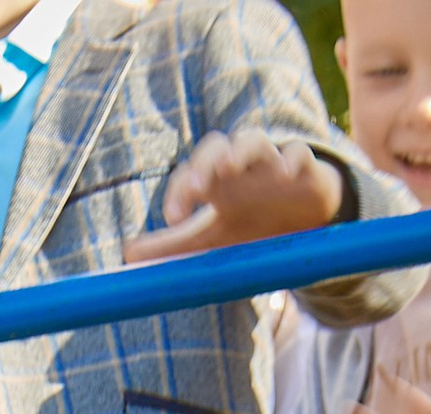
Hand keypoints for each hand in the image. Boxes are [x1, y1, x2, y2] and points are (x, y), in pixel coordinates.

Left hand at [123, 127, 341, 262]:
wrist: (303, 221)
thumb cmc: (250, 225)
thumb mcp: (210, 240)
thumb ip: (172, 246)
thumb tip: (127, 254)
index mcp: (215, 182)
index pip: (191, 175)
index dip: (180, 191)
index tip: (173, 218)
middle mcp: (239, 167)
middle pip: (217, 147)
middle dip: (206, 162)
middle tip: (198, 183)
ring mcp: (271, 164)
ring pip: (254, 141)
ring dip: (241, 151)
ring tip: (231, 166)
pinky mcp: (304, 170)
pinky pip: (299, 155)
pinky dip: (293, 159)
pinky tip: (287, 171)